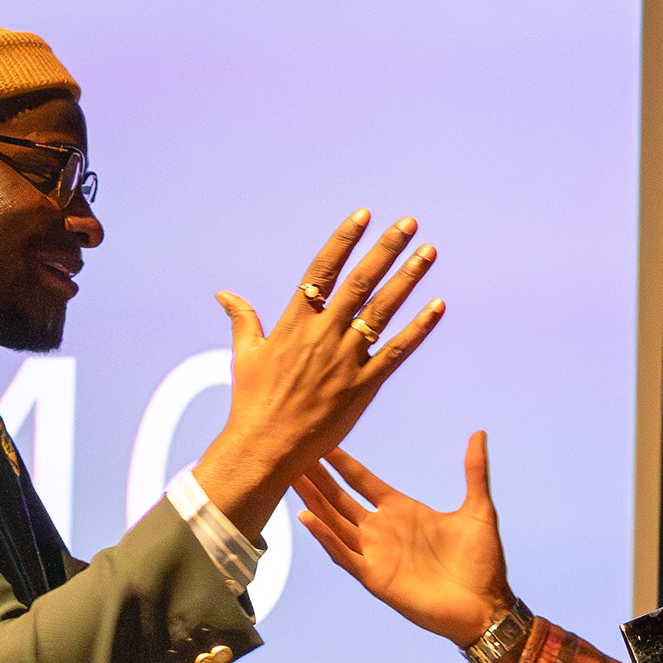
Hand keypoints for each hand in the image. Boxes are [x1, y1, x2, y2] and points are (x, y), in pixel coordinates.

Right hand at [190, 211, 444, 535]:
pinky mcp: (363, 386)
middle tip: (409, 223)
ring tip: (429, 252)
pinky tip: (438, 305)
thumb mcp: (245, 356)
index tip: (364, 215)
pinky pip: (397, 351)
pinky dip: (420, 328)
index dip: (345, 240)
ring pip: (383, 309)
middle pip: (360, 281)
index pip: (323, 270)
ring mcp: (345, 359)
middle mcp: (323, 335)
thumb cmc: (252, 403)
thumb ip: (242, 320)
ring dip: (409, 278)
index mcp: (294, 322)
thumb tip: (224, 294)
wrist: (264, 448)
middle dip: (386, 249)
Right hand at [295, 433, 512, 651]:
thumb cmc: (482, 562)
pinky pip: (344, 554)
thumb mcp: (479, 509)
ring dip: (313, 501)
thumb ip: (474, 471)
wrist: (486, 606)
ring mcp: (375, 553)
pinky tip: (308, 518)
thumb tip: (479, 434)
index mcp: (401, 510)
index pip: (362, 481)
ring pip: (334, 522)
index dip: (341, 462)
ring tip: (291, 478)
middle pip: (339, 499)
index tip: (322, 441)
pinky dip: (325, 537)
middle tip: (293, 453)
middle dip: (317, 478)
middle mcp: (382, 530)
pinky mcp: (374, 577)